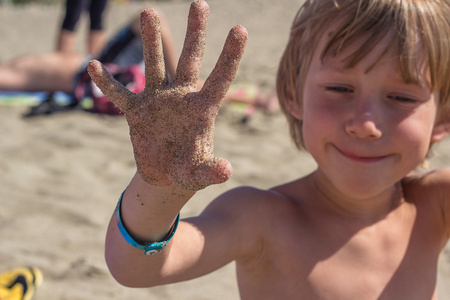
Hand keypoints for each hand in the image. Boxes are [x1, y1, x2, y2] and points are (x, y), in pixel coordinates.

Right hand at [87, 0, 246, 190]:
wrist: (165, 176)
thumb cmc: (188, 171)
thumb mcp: (199, 174)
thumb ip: (211, 171)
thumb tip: (226, 169)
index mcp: (202, 109)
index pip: (219, 79)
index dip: (229, 56)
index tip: (240, 28)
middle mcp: (181, 98)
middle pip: (190, 60)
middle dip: (196, 32)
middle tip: (200, 3)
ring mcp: (158, 101)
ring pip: (155, 65)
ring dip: (151, 41)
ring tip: (148, 12)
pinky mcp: (137, 111)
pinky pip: (120, 94)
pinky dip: (108, 82)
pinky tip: (94, 65)